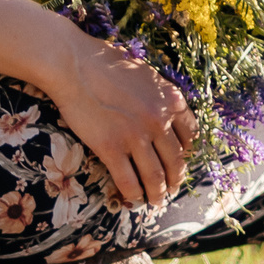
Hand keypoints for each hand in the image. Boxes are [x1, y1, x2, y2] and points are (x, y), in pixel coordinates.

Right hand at [40, 29, 197, 209]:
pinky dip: (133, 194)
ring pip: (155, 177)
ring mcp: (135, 136)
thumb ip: (159, 95)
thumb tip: (165, 113)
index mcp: (170, 100)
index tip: (180, 160)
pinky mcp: (111, 148)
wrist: (73, 64)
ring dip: (158, 193)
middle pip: (176, 160)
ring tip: (156, 201)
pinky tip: (133, 198)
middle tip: (172, 188)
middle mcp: (158, 120)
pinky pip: (128, 180)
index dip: (187, 153)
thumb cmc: (105, 62)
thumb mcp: (145, 74)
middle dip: (176, 179)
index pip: (190, 135)